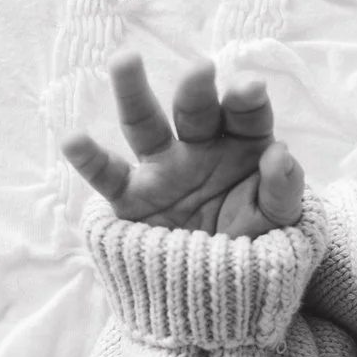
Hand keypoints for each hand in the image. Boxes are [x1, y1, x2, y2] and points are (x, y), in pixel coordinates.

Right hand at [61, 54, 305, 236]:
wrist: (221, 295)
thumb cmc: (255, 248)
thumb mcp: (279, 224)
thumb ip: (283, 191)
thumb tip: (280, 153)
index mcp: (242, 147)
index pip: (245, 117)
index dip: (246, 101)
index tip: (250, 88)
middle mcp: (200, 149)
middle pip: (195, 112)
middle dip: (196, 90)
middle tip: (200, 69)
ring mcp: (162, 170)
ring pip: (144, 125)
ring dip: (133, 93)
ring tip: (124, 61)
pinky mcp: (132, 198)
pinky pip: (107, 176)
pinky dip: (88, 158)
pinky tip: (72, 138)